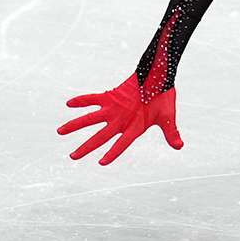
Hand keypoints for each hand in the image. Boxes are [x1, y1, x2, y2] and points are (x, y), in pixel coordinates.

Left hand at [59, 74, 182, 164]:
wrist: (158, 78)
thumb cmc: (164, 98)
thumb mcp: (168, 117)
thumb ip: (171, 132)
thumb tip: (180, 147)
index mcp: (134, 128)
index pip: (122, 143)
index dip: (113, 152)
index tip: (101, 162)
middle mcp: (120, 121)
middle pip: (100, 136)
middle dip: (86, 146)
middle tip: (72, 156)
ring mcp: (113, 110)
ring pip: (90, 119)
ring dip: (75, 125)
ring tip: (59, 131)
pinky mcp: (110, 97)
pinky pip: (93, 99)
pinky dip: (82, 100)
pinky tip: (69, 103)